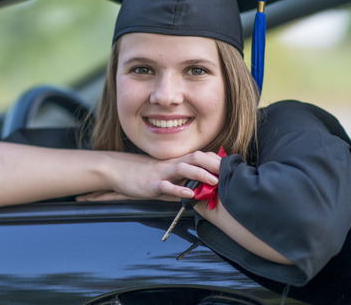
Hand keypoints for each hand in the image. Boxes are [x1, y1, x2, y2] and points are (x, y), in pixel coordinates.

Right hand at [104, 150, 220, 200]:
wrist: (120, 171)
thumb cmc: (145, 175)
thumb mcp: (166, 177)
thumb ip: (182, 182)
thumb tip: (199, 192)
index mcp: (177, 162)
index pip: (200, 156)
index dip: (216, 160)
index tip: (231, 166)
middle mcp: (171, 164)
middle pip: (195, 157)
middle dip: (213, 163)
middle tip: (229, 172)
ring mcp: (162, 173)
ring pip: (183, 168)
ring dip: (200, 174)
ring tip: (214, 182)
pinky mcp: (152, 184)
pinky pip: (167, 186)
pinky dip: (179, 190)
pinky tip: (189, 194)